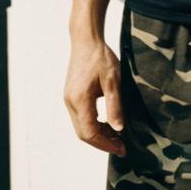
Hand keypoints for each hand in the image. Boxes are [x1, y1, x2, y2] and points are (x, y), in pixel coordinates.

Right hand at [63, 38, 126, 156]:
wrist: (86, 40)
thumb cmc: (100, 58)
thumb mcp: (113, 81)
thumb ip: (115, 106)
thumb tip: (119, 129)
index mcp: (80, 100)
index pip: (90, 133)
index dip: (105, 144)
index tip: (121, 148)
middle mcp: (70, 102)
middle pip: (83, 133)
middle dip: (102, 142)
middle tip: (121, 146)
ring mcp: (69, 99)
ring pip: (81, 127)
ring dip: (98, 134)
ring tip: (117, 136)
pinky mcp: (72, 96)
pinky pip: (81, 117)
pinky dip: (93, 124)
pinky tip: (107, 123)